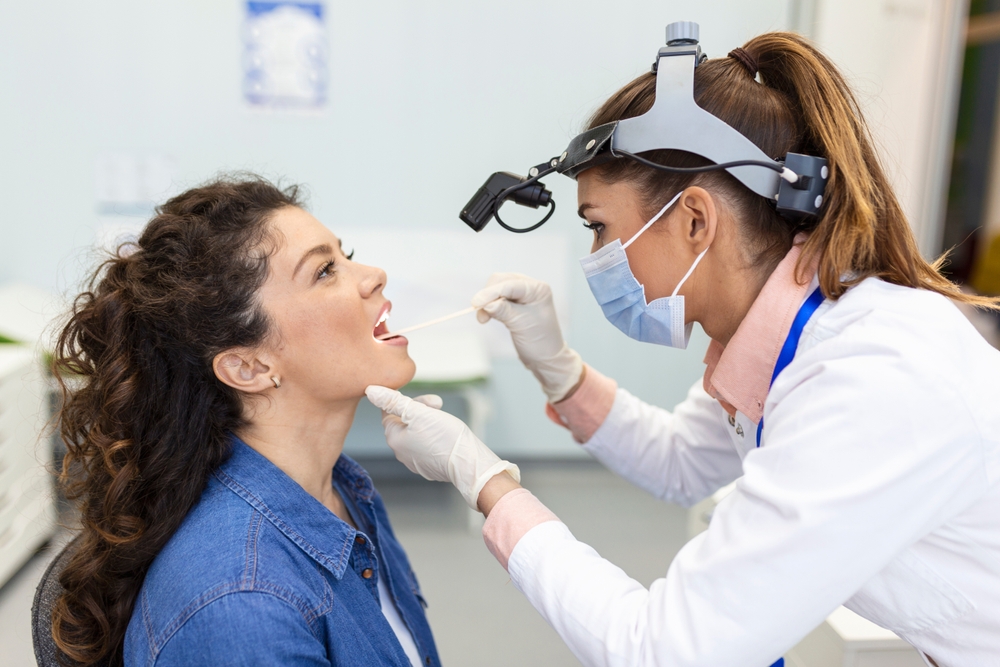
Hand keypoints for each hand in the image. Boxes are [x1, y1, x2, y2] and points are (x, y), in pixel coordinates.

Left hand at [365, 386, 520, 509]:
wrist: (468, 464)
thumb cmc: (445, 437)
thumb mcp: (418, 413)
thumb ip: (393, 401)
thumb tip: (371, 391)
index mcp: (394, 438)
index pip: (389, 411)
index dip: (405, 400)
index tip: (424, 400)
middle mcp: (400, 452)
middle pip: (403, 421)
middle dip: (419, 409)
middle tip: (437, 405)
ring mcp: (414, 462)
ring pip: (416, 432)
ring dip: (427, 421)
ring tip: (444, 418)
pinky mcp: (428, 466)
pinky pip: (426, 445)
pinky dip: (434, 436)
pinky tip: (446, 434)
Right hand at [472, 273, 583, 402]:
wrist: (545, 358)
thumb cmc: (539, 342)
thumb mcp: (521, 325)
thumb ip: (503, 311)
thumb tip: (486, 304)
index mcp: (538, 289)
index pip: (510, 284)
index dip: (491, 292)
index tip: (475, 304)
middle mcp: (530, 287)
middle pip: (501, 281)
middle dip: (488, 295)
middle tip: (480, 314)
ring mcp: (522, 294)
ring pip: (496, 288)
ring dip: (486, 301)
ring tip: (484, 319)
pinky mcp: (514, 303)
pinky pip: (496, 298)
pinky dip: (489, 306)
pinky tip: (486, 316)